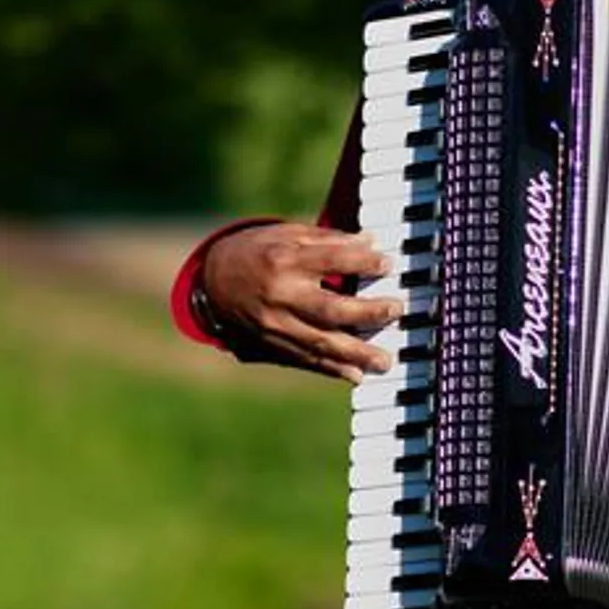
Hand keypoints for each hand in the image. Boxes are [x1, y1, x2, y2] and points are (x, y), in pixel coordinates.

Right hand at [199, 223, 400, 383]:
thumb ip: (328, 239)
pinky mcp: (269, 345)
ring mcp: (274, 325)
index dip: (363, 262)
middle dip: (368, 314)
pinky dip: (331, 370)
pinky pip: (304, 360)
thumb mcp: (287, 233)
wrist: (211, 281)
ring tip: (384, 361)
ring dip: (356, 354)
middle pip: (330, 310)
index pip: (332, 261)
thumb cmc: (257, 250)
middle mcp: (280, 295)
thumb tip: (370, 241)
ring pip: (320, 343)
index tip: (388, 263)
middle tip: (396, 310)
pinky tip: (355, 375)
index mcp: (285, 260)